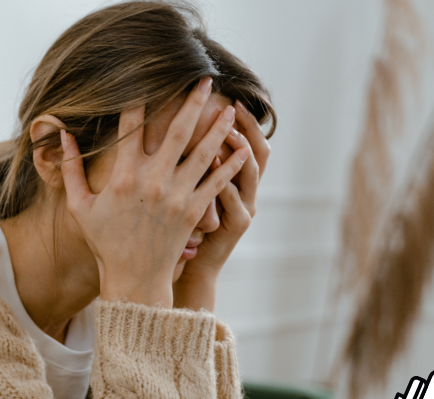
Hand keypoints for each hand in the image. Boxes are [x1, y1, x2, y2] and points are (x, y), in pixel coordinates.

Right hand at [60, 78, 249, 307]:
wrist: (134, 279)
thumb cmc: (105, 242)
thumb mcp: (79, 207)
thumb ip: (70, 170)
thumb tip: (63, 135)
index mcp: (124, 176)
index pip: (132, 126)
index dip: (139, 99)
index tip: (147, 78)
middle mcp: (153, 180)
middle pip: (178, 130)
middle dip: (192, 102)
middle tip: (205, 79)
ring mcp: (177, 195)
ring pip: (203, 152)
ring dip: (218, 127)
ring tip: (230, 107)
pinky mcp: (194, 211)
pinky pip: (217, 182)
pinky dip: (231, 165)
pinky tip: (242, 148)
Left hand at [173, 100, 270, 310]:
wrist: (189, 267)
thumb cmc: (183, 229)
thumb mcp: (191, 193)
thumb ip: (190, 164)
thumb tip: (175, 128)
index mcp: (236, 180)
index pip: (246, 142)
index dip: (244, 121)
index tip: (229, 98)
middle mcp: (246, 191)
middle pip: (258, 151)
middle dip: (248, 127)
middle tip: (232, 106)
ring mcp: (245, 207)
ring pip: (250, 172)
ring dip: (239, 150)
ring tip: (227, 130)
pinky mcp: (236, 225)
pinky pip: (235, 200)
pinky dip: (226, 181)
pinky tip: (215, 165)